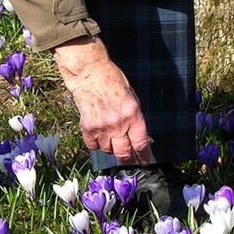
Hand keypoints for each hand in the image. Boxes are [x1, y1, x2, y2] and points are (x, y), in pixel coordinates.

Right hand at [53, 36, 153, 163]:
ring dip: (111, 148)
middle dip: (128, 159)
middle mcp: (118, 124)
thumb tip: (144, 138)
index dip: (144, 156)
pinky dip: (97, 144)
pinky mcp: (87, 127)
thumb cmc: (113, 81)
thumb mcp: (132, 98)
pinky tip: (99, 136)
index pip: (141, 144)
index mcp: (133, 115)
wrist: (90, 73)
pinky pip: (93, 146)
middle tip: (129, 159)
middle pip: (124, 153)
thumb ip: (136, 119)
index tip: (145, 160)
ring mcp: (102, 127)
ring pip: (108, 151)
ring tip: (112, 139)